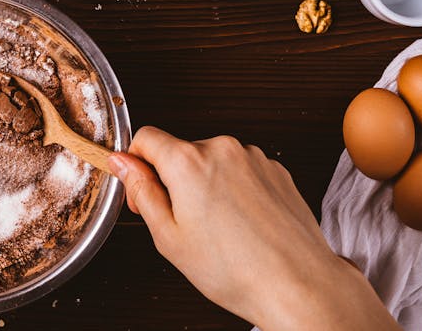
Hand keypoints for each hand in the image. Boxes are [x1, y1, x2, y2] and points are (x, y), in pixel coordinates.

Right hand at [108, 127, 399, 330]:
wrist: (298, 284)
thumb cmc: (235, 269)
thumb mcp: (168, 236)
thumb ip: (141, 191)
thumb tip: (122, 163)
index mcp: (188, 161)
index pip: (145, 137)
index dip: (136, 164)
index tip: (142, 188)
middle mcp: (221, 148)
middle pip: (180, 151)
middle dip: (173, 180)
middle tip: (182, 223)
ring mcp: (253, 156)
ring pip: (211, 161)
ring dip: (206, 184)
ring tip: (219, 229)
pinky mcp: (275, 169)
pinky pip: (241, 170)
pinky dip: (234, 189)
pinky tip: (241, 224)